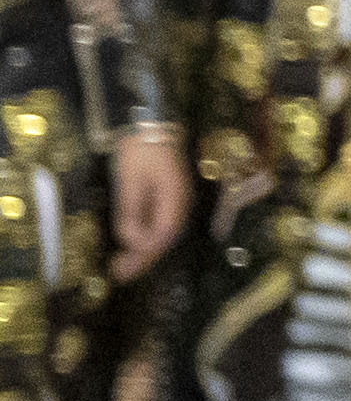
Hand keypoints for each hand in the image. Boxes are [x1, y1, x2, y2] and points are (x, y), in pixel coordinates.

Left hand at [107, 129, 188, 270]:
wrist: (151, 124)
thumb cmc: (139, 150)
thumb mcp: (129, 180)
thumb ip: (130, 212)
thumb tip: (129, 241)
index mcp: (175, 199)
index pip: (162, 234)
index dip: (142, 252)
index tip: (120, 265)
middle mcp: (181, 204)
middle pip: (165, 239)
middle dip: (143, 259)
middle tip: (119, 275)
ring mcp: (178, 201)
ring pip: (164, 235)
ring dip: (144, 252)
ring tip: (122, 267)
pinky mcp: (170, 199)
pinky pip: (161, 225)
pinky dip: (147, 239)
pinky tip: (133, 246)